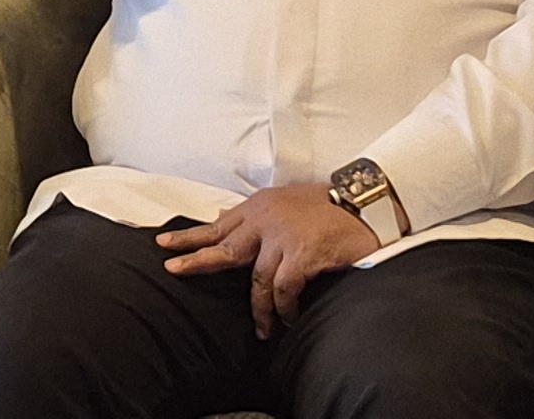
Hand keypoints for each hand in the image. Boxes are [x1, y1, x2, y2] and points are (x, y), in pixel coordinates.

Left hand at [157, 184, 387, 338]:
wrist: (368, 205)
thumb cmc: (330, 208)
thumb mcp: (287, 205)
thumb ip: (259, 218)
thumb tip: (226, 222)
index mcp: (260, 207)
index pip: (218, 224)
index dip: (191, 236)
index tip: (165, 244)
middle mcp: (266, 219)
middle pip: (224, 247)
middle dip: (197, 261)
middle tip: (173, 271)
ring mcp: (282, 236)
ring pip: (257, 280)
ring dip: (260, 310)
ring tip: (263, 330)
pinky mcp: (301, 254)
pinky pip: (283, 290)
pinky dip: (285, 308)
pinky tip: (290, 319)